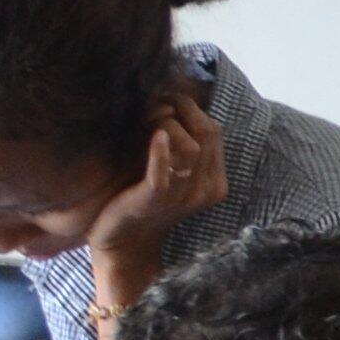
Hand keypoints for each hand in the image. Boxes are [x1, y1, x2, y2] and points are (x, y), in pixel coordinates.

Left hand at [88, 87, 229, 315]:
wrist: (124, 241)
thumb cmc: (142, 200)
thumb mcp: (172, 173)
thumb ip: (181, 147)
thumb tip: (173, 105)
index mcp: (215, 182)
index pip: (214, 131)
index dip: (191, 108)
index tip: (166, 98)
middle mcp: (206, 189)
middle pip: (208, 133)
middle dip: (181, 109)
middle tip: (156, 100)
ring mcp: (184, 194)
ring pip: (191, 146)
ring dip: (167, 124)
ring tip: (146, 118)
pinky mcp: (157, 199)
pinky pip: (165, 171)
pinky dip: (160, 150)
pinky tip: (154, 135)